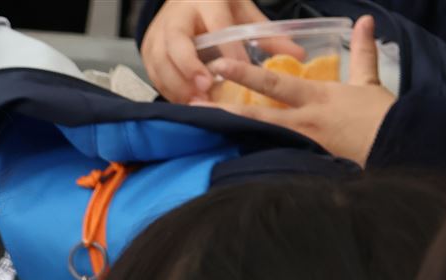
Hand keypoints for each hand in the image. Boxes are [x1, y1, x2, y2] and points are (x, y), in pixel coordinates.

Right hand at [141, 0, 275, 104]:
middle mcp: (177, 15)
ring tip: (197, 104)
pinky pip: (153, 73)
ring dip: (177, 85)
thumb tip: (298, 56)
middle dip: (190, 68)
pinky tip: (185, 102)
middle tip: (207, 89)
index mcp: (205, 0)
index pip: (216, 23)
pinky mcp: (147, 49)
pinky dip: (168, 90)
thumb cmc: (217, 8)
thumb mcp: (243, 13)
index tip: (240, 70)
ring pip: (160, 60)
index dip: (227, 48)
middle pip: (177, 43)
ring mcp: (158, 32)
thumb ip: (267, 35)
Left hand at [198, 17, 393, 164]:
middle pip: (257, 114)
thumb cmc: (382, 115)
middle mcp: (303, 122)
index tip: (221, 66)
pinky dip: (252, 157)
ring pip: (260, 139)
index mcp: (316, 97)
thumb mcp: (369, 81)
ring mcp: (302, 146)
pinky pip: (274, 159)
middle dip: (224, 110)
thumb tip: (364, 21)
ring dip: (231, 135)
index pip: (274, 83)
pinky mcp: (305, 164)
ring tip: (203, 133)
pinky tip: (230, 158)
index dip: (245, 74)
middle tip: (194, 106)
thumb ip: (361, 51)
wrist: (398, 148)